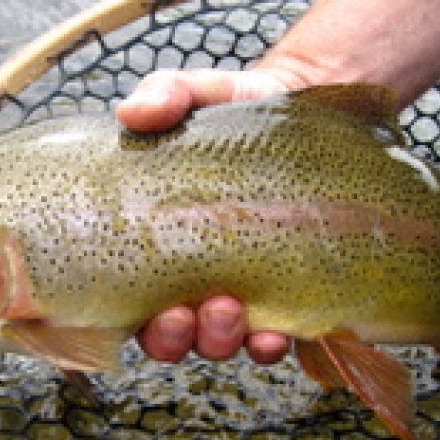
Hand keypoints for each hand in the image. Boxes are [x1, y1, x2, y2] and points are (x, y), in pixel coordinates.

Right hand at [116, 65, 311, 363]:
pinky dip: (270, 344)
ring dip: (220, 339)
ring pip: (221, 342)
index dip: (135, 322)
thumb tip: (133, 111)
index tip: (148, 310)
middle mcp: (196, 280)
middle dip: (176, 337)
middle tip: (185, 314)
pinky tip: (276, 332)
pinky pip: (275, 337)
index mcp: (160, 246)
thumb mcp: (198, 94)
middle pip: (174, 336)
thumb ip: (165, 95)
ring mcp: (244, 291)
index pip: (132, 304)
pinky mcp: (290, 293)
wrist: (307, 112)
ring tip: (231, 312)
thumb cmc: (238, 113)